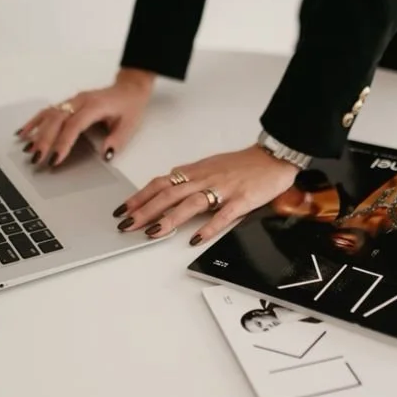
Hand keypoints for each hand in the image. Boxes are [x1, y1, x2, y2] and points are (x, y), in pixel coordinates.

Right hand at [16, 68, 154, 166]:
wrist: (129, 88)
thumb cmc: (129, 106)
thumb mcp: (130, 125)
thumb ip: (117, 140)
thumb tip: (106, 155)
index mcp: (95, 106)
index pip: (74, 125)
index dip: (63, 142)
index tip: (55, 159)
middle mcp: (80, 101)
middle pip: (57, 120)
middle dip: (44, 140)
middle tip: (36, 158)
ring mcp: (72, 101)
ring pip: (49, 115)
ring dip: (36, 132)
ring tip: (26, 148)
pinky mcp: (68, 103)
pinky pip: (48, 111)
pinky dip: (34, 121)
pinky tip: (23, 132)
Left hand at [113, 145, 298, 245]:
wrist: (273, 157)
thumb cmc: (243, 164)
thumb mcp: (210, 166)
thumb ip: (189, 178)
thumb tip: (166, 187)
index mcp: (196, 171)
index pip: (161, 183)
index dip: (140, 196)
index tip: (122, 209)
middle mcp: (205, 178)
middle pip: (169, 194)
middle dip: (145, 210)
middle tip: (127, 225)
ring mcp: (223, 189)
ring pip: (191, 203)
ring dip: (169, 218)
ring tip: (153, 233)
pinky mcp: (242, 200)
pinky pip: (223, 215)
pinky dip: (208, 228)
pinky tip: (195, 239)